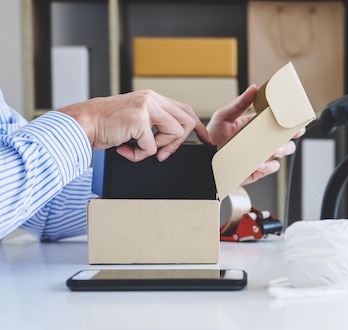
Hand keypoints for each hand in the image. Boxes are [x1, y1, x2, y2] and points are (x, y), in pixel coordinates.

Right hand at [58, 90, 210, 161]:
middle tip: (163, 154)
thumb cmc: (106, 126)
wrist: (82, 124)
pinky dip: (138, 155)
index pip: (185, 110)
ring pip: (174, 134)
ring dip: (158, 148)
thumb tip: (174, 140)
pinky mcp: (139, 120)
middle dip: (178, 143)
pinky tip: (125, 149)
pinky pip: (152, 148)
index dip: (198, 126)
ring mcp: (146, 107)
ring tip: (138, 148)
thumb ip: (154, 124)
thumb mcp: (135, 120)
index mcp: (152, 98)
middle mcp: (151, 99)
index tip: (206, 139)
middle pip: (186, 122)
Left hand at [205, 84, 302, 184]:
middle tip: (294, 131)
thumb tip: (253, 89)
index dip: (289, 118)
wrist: (205, 160)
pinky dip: (269, 165)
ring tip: (274, 149)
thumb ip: (239, 104)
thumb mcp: (223, 117)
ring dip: (282, 149)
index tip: (294, 115)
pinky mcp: (259, 169)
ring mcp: (261, 155)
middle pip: (285, 136)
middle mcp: (261, 140)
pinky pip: (273, 167)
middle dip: (292, 134)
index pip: (276, 120)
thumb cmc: (213, 138)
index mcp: (255, 125)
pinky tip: (259, 163)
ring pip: (283, 151)